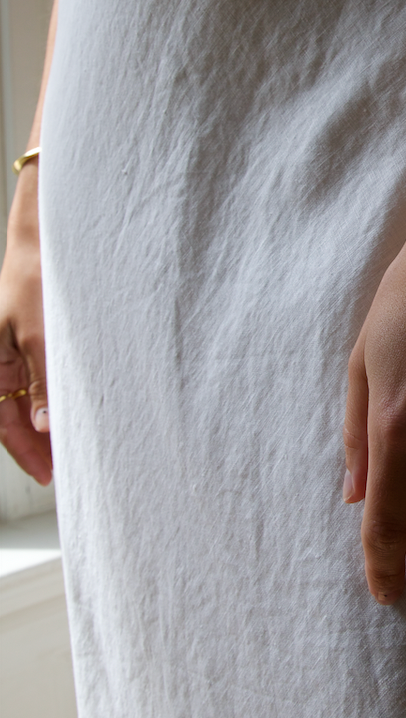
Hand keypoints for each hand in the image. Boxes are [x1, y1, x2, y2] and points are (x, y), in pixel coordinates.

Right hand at [0, 165, 52, 483]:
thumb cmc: (35, 279)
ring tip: (83, 447)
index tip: (50, 477)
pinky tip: (85, 411)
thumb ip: (44, 380)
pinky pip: (49, 381)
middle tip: (73, 470)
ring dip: (55, 424)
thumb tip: (46, 425)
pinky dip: (63, 399)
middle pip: (18, 418)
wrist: (50, 240)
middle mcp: (4, 363)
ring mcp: (22, 354)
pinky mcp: (42, 343)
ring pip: (36, 402)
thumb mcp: (40, 333)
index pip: (3, 423)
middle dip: (42, 446)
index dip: (26, 452)